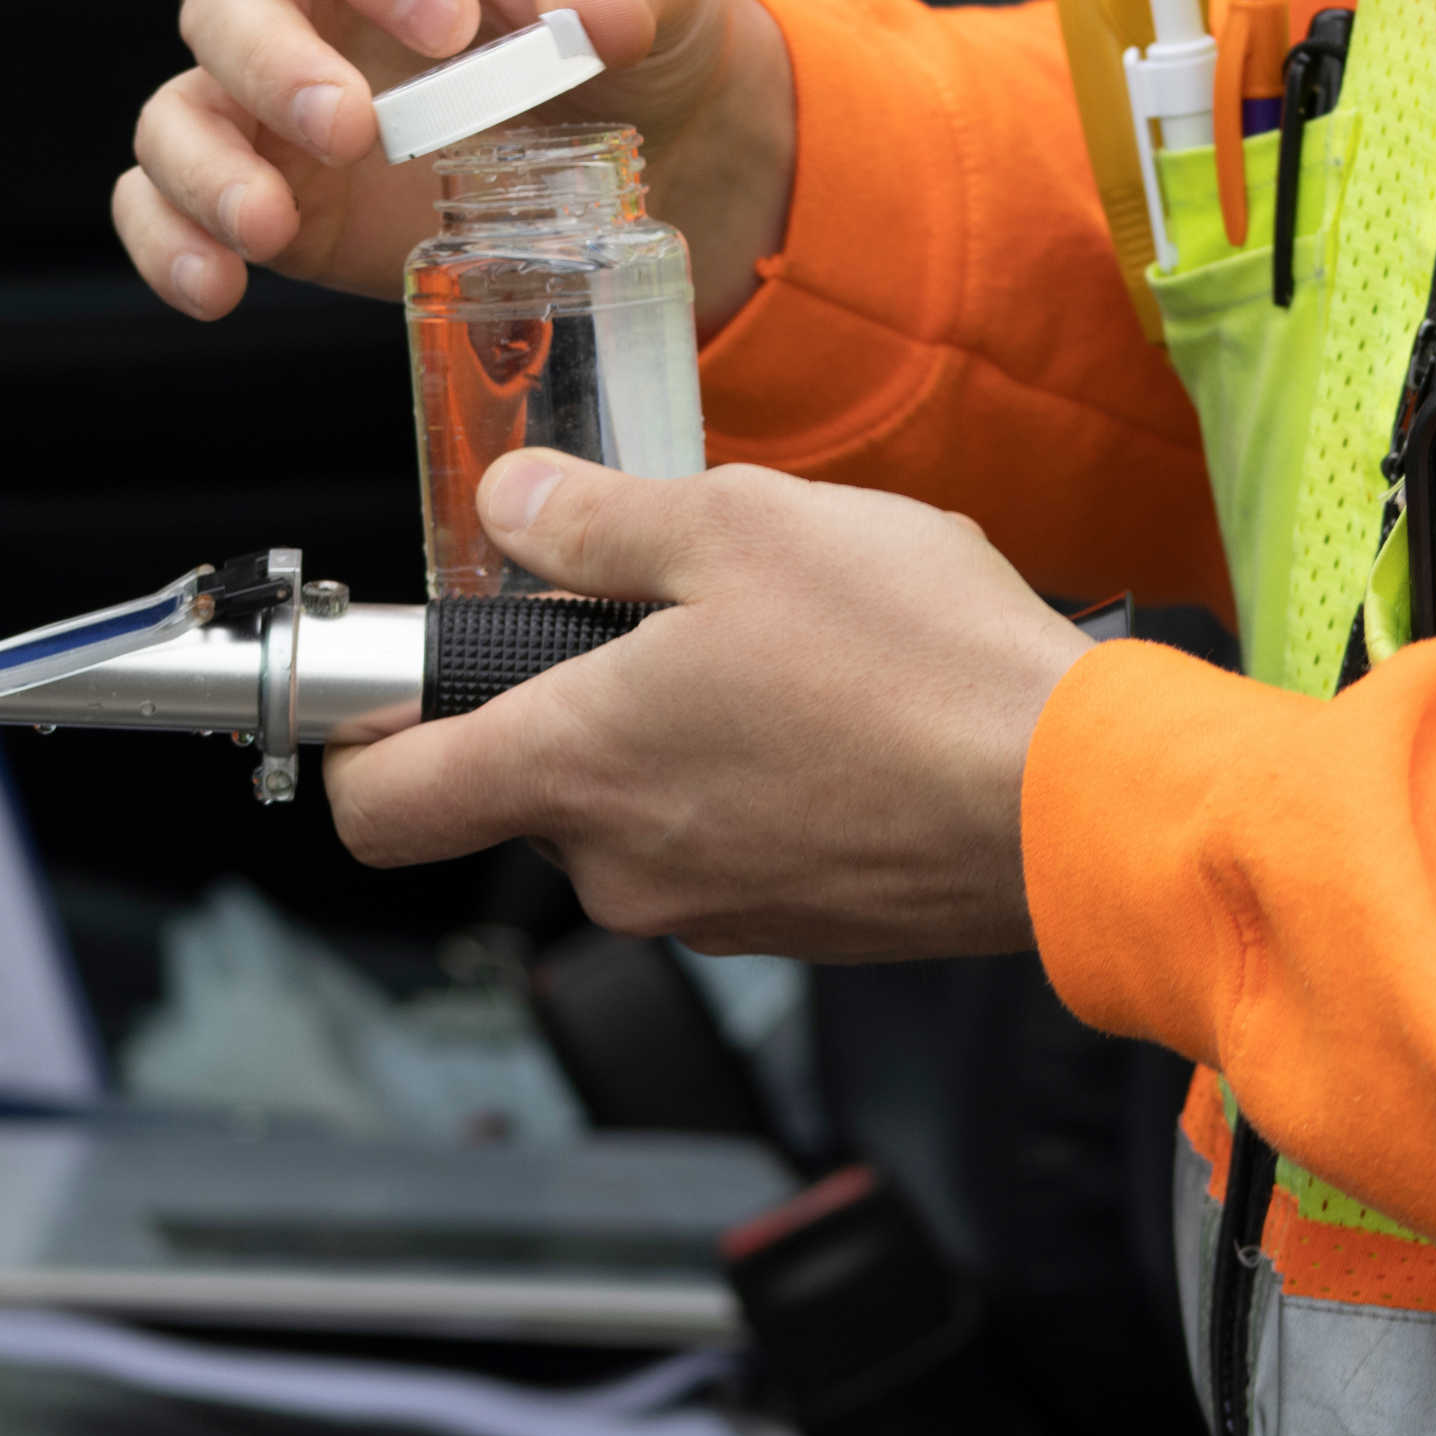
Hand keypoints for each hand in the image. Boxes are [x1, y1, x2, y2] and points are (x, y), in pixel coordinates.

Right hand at [113, 0, 792, 328]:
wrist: (648, 145)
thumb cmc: (631, 37)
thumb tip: (590, 9)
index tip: (453, 24)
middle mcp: (308, 10)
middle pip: (228, 4)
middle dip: (273, 64)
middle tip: (352, 127)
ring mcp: (276, 112)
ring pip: (181, 114)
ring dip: (207, 171)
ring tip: (268, 228)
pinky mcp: (272, 200)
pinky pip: (170, 210)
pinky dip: (171, 244)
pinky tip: (216, 285)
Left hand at [323, 453, 1099, 960]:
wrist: (1076, 801)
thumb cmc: (916, 666)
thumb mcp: (738, 527)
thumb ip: (594, 518)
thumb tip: (512, 507)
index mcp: (575, 767)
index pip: (379, 808)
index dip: (359, 744)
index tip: (394, 687)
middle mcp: (623, 867)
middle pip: (527, 788)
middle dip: (573, 699)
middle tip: (668, 613)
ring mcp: (710, 909)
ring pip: (637, 811)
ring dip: (674, 735)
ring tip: (784, 657)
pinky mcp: (793, 928)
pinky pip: (724, 843)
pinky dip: (750, 781)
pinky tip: (840, 718)